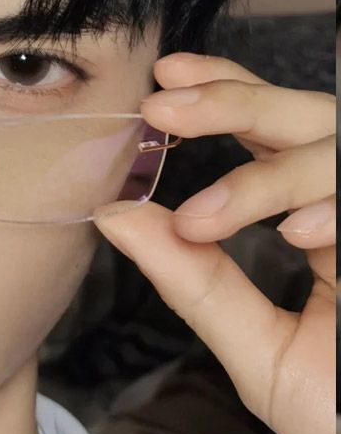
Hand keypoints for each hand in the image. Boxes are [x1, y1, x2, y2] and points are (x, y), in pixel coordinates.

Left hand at [92, 52, 335, 433]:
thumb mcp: (262, 354)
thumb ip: (196, 283)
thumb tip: (115, 215)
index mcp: (327, 224)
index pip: (276, 134)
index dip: (226, 93)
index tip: (164, 79)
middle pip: (313, 120)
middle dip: (236, 103)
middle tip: (161, 108)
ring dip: (274, 175)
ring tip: (203, 218)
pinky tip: (302, 235)